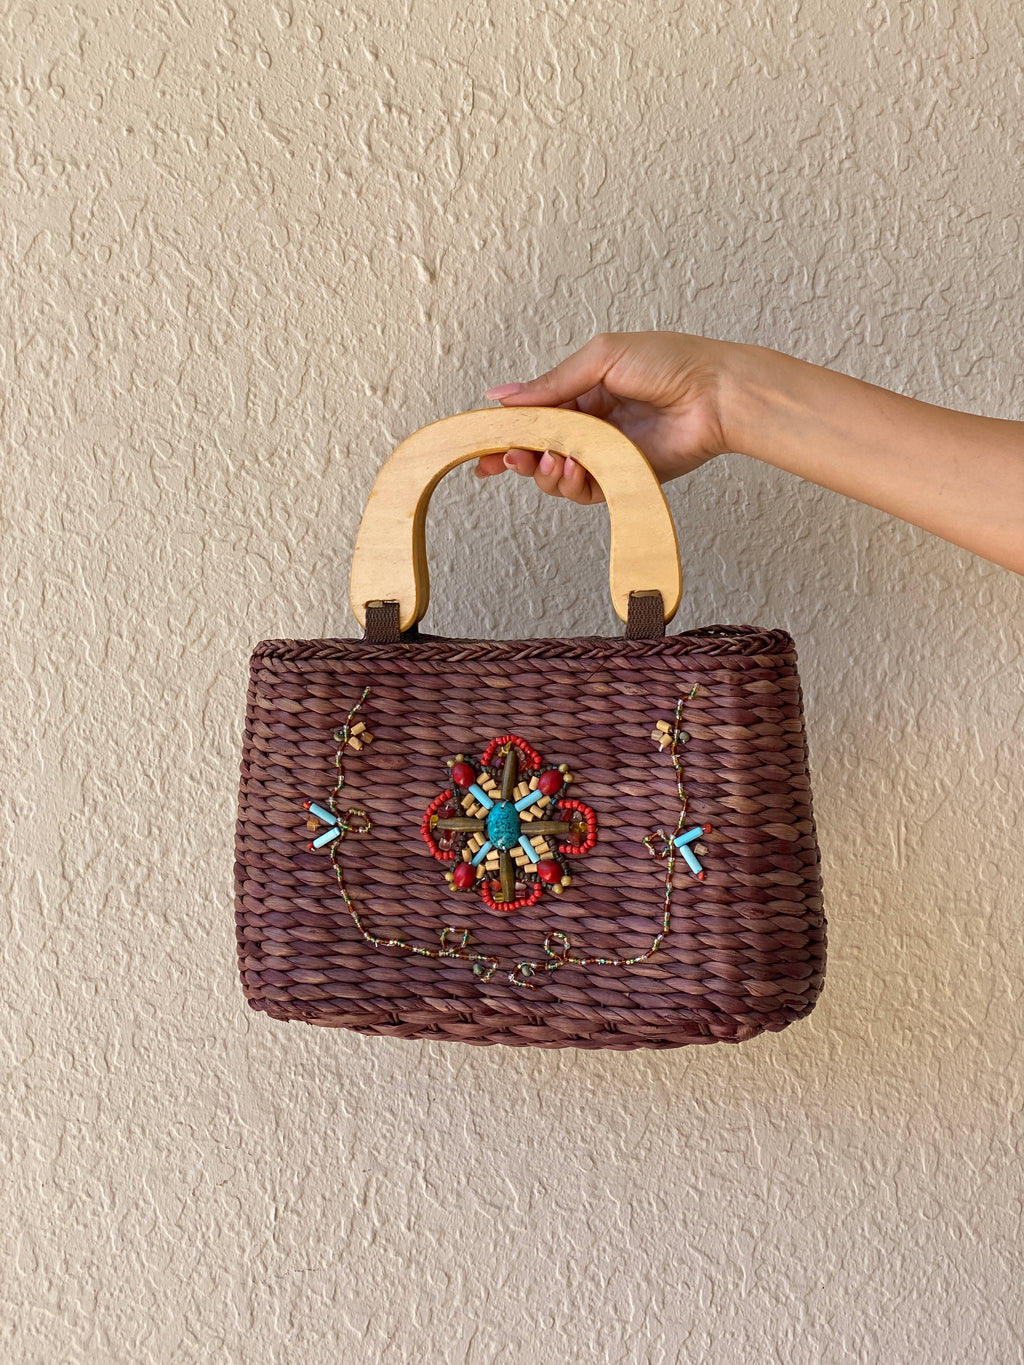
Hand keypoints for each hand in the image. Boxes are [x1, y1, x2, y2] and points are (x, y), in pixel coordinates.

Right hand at [476, 331, 731, 503]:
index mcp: (581, 392)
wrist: (716, 394)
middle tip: (508, 460)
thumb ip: (552, 383)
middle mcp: (590, 426)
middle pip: (538, 451)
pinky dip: (573, 485)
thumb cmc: (670, 362)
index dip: (505, 432)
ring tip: (553, 460)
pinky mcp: (623, 479)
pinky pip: (586, 492)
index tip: (481, 446)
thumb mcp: (601, 358)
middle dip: (518, 458)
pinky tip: (574, 470)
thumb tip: (501, 395)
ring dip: (546, 473)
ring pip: (557, 477)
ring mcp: (606, 455)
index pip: (532, 416)